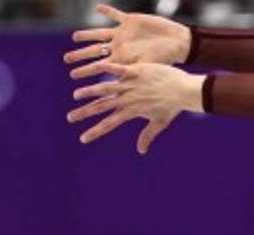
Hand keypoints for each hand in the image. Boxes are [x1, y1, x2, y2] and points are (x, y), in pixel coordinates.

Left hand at [64, 5, 190, 80]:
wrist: (178, 44)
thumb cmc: (165, 61)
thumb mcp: (144, 70)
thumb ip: (128, 78)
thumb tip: (115, 94)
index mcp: (122, 60)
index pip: (99, 67)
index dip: (86, 72)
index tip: (73, 78)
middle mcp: (120, 48)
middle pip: (95, 51)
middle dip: (81, 56)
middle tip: (67, 60)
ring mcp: (124, 34)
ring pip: (100, 33)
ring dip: (87, 34)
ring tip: (75, 38)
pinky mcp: (131, 20)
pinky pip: (115, 14)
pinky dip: (107, 11)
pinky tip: (98, 7)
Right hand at [67, 62, 201, 153]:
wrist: (184, 91)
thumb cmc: (173, 107)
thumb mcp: (159, 122)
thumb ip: (147, 135)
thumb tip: (141, 151)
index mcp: (131, 112)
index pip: (109, 124)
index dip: (95, 132)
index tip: (83, 139)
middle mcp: (128, 100)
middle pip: (102, 108)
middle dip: (85, 113)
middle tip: (69, 117)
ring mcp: (131, 85)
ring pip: (107, 89)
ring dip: (90, 92)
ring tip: (76, 95)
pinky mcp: (136, 72)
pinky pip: (119, 69)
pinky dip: (107, 68)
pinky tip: (95, 66)